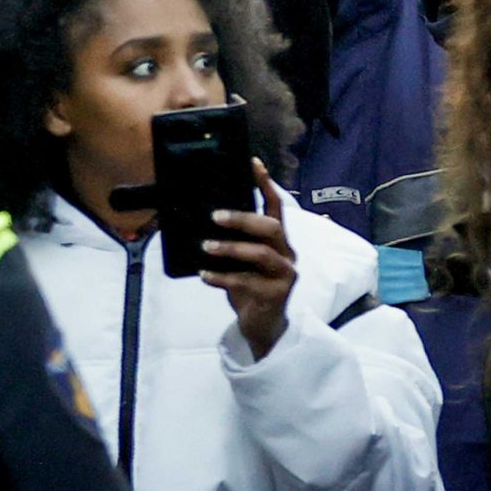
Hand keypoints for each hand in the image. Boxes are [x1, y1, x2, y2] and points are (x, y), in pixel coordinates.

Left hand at [203, 160, 295, 359]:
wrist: (261, 327)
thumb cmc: (249, 288)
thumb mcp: (242, 262)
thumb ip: (234, 243)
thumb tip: (204, 221)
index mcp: (278, 241)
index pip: (276, 207)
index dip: (266, 184)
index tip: (253, 163)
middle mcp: (286, 254)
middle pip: (271, 228)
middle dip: (243, 219)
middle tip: (215, 216)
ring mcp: (284, 275)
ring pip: (260, 254)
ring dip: (230, 248)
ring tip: (205, 247)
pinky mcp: (276, 295)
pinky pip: (246, 282)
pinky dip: (221, 277)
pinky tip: (204, 275)